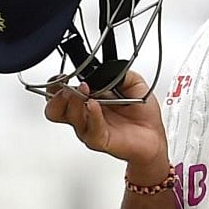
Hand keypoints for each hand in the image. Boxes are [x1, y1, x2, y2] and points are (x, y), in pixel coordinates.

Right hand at [44, 71, 169, 178]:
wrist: (154, 135)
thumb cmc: (142, 114)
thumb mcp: (133, 83)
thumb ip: (119, 73)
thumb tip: (105, 69)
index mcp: (89, 98)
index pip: (60, 93)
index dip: (56, 84)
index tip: (62, 75)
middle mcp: (85, 114)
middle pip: (54, 109)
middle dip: (55, 95)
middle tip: (65, 85)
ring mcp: (90, 127)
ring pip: (68, 118)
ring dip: (72, 101)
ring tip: (83, 91)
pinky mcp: (99, 139)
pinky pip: (90, 129)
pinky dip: (92, 115)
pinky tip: (95, 105)